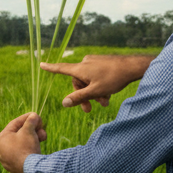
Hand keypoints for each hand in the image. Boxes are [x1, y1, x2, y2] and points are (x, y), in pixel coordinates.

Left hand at [0, 112, 46, 172]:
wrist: (31, 171)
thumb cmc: (26, 148)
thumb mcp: (28, 130)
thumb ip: (31, 120)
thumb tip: (34, 115)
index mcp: (0, 139)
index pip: (14, 124)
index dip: (26, 118)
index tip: (35, 115)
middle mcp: (1, 151)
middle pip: (19, 134)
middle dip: (32, 130)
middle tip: (41, 128)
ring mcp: (8, 161)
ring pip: (22, 144)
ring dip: (34, 139)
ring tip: (43, 138)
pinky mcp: (16, 168)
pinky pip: (24, 154)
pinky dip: (31, 149)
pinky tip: (38, 148)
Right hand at [40, 54, 155, 111]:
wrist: (132, 67)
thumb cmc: (113, 78)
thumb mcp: (95, 92)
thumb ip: (78, 98)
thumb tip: (64, 103)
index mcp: (81, 69)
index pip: (61, 69)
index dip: (51, 68)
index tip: (41, 64)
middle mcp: (85, 63)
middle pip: (78, 83)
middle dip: (84, 96)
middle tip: (90, 109)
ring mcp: (94, 62)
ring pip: (88, 81)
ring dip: (94, 94)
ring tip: (104, 103)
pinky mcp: (102, 62)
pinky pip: (95, 77)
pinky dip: (99, 87)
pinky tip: (108, 95)